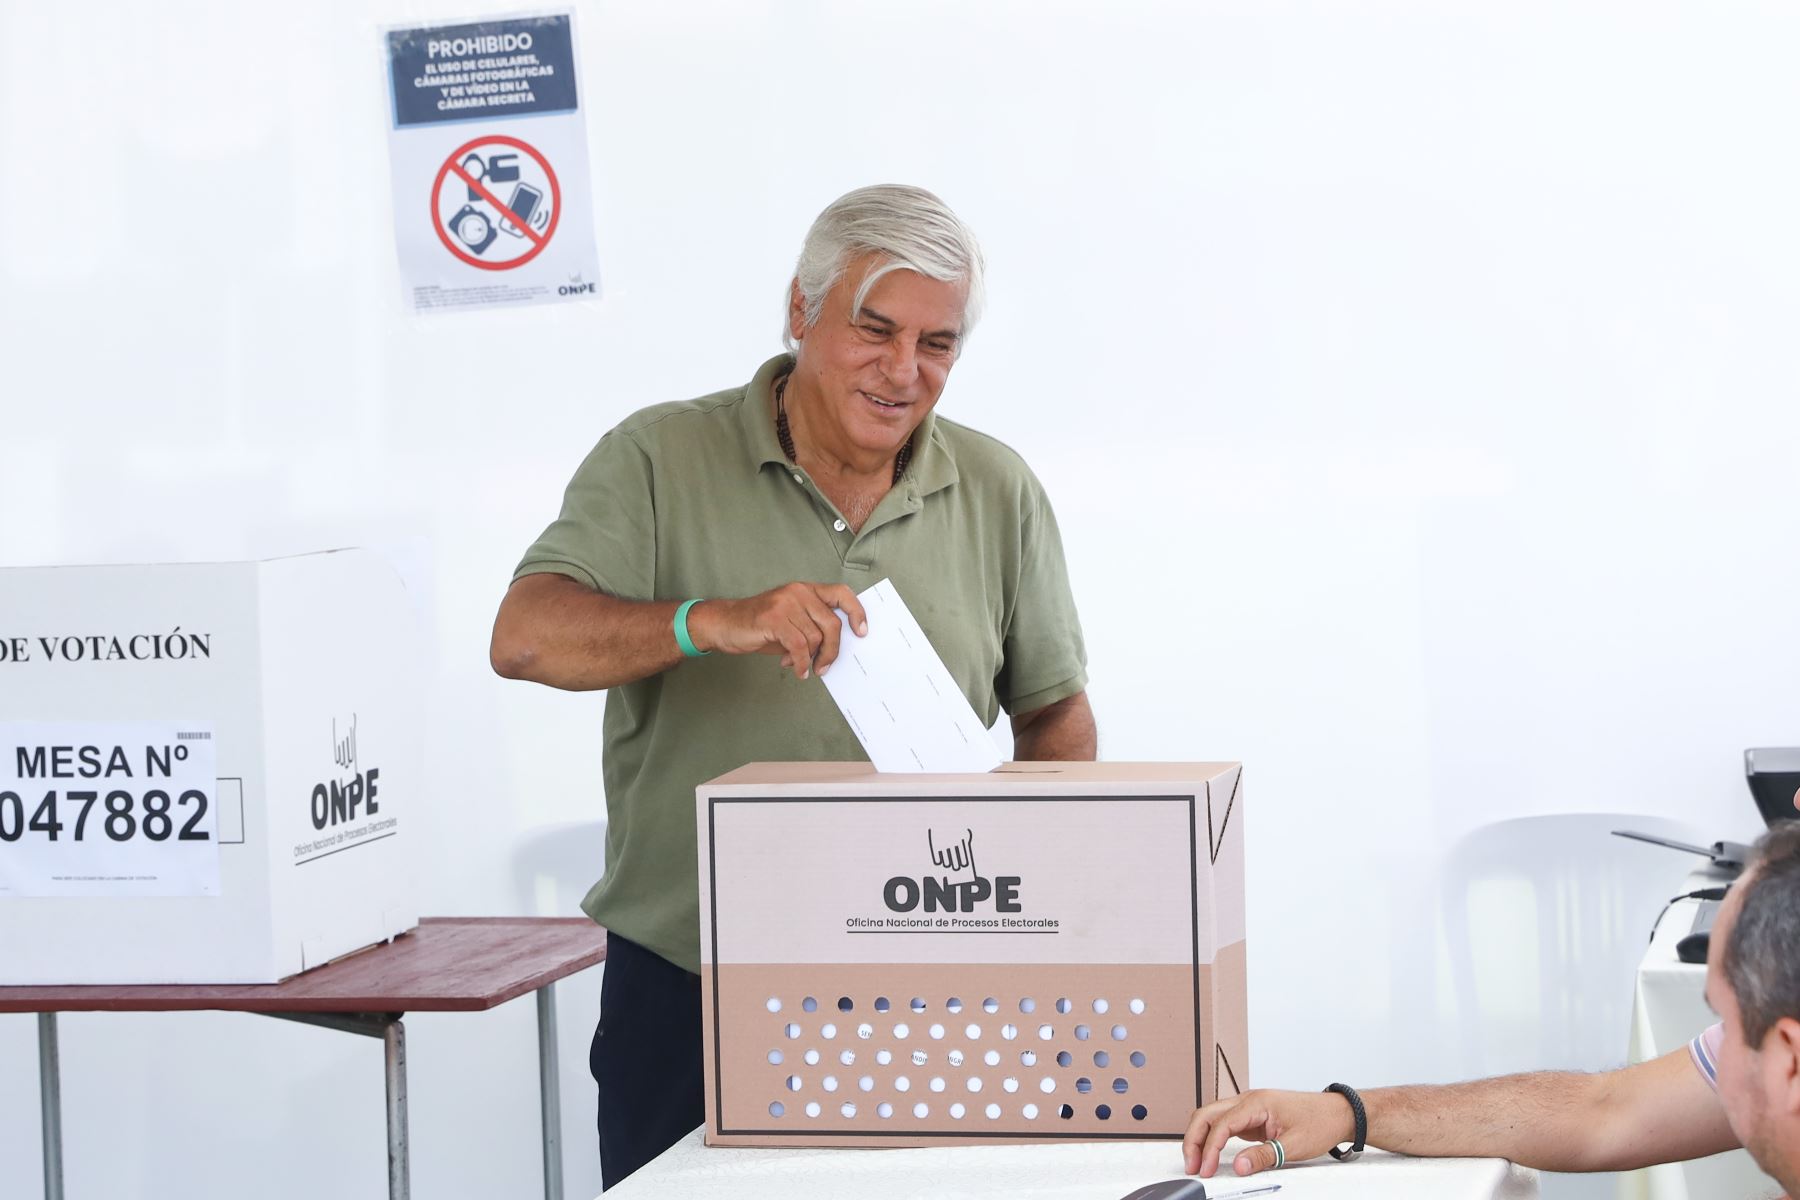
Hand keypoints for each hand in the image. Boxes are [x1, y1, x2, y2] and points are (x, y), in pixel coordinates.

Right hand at [685, 583, 867, 678]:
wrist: (725, 624)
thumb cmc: (760, 626)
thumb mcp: (791, 622)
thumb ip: (812, 629)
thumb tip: (835, 650)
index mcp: (806, 590)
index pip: (841, 593)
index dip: (857, 612)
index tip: (862, 632)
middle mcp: (798, 592)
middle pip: (832, 623)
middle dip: (833, 650)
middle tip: (825, 666)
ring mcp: (785, 603)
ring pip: (815, 638)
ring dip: (812, 659)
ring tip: (802, 666)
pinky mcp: (774, 618)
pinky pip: (799, 646)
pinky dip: (801, 663)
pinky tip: (797, 670)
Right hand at [1183, 1089, 1355, 1177]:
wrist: (1337, 1113)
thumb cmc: (1320, 1122)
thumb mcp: (1293, 1145)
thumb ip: (1263, 1156)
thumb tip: (1239, 1167)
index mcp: (1256, 1102)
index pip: (1221, 1123)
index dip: (1210, 1148)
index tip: (1206, 1168)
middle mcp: (1248, 1100)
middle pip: (1207, 1114)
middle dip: (1195, 1139)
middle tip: (1192, 1165)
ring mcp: (1249, 1106)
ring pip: (1212, 1116)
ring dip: (1201, 1137)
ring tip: (1198, 1161)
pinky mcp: (1252, 1116)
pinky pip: (1224, 1123)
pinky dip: (1213, 1137)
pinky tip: (1212, 1152)